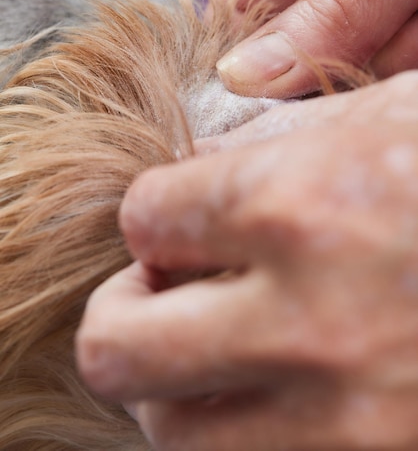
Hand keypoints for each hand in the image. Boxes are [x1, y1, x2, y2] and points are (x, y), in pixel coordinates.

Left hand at [76, 72, 417, 450]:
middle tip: (157, 290)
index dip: (153, 216)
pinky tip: (267, 377)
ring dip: (169, 381)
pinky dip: (235, 419)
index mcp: (298, 205)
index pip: (142, 219)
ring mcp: (339, 413)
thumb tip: (201, 157)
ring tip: (208, 344)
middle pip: (114, 346)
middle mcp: (306, 319)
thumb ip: (278, 134)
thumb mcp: (389, 116)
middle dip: (120, 310)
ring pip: (171, 428)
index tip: (178, 221)